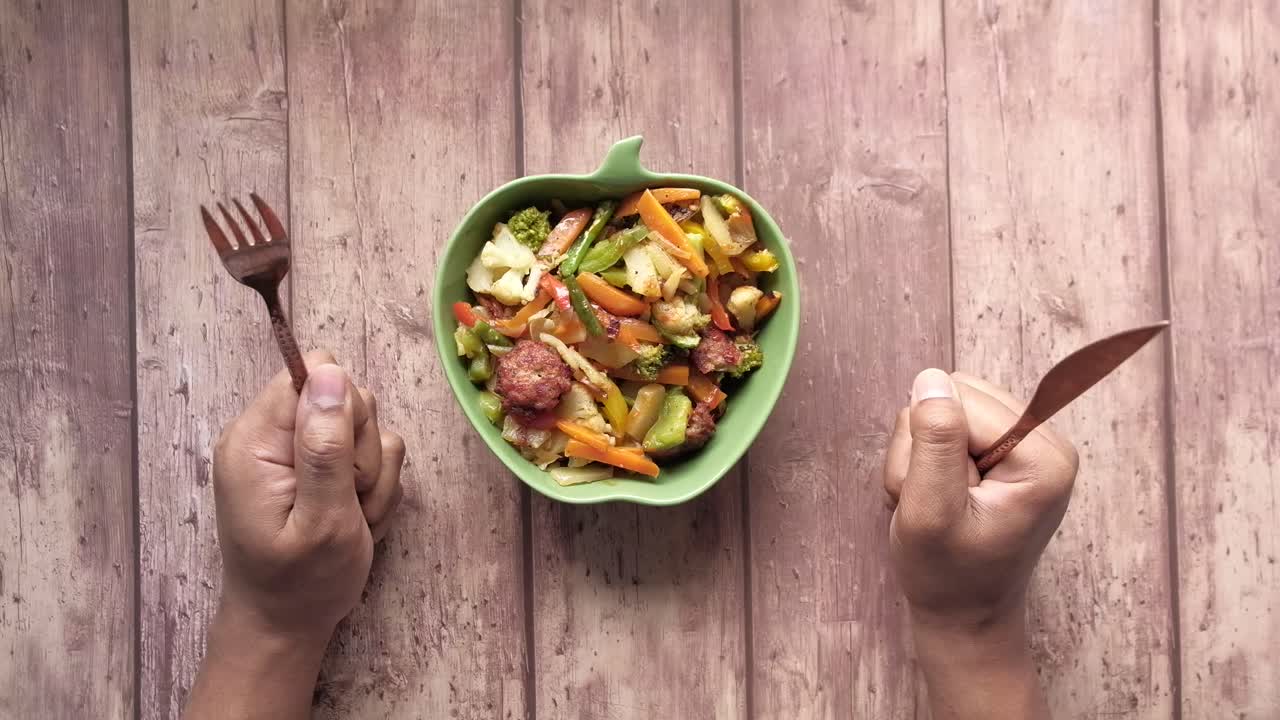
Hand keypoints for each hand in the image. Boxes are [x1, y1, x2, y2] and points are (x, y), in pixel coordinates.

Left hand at [185, 351, 405, 719]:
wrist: (288, 626)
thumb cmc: (300, 583)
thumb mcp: (321, 519)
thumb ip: (325, 447)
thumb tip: (329, 373)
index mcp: (256, 439)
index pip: (314, 374)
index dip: (344, 413)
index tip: (345, 465)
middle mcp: (273, 436)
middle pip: (347, 397)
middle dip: (364, 451)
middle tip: (350, 500)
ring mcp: (298, 453)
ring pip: (368, 428)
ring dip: (374, 476)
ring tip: (353, 519)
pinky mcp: (321, 469)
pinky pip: (373, 455)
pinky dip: (375, 490)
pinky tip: (358, 521)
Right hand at [882, 369, 1076, 719]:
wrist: (964, 617)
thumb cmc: (947, 576)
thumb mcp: (930, 513)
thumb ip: (933, 444)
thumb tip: (931, 378)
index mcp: (1044, 456)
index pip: (960, 400)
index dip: (929, 444)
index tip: (937, 498)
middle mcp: (1046, 441)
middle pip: (955, 394)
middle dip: (923, 445)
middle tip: (929, 501)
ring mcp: (1026, 444)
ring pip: (944, 406)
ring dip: (920, 454)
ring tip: (932, 503)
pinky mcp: (1004, 450)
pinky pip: (947, 423)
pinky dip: (927, 459)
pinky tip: (936, 496)